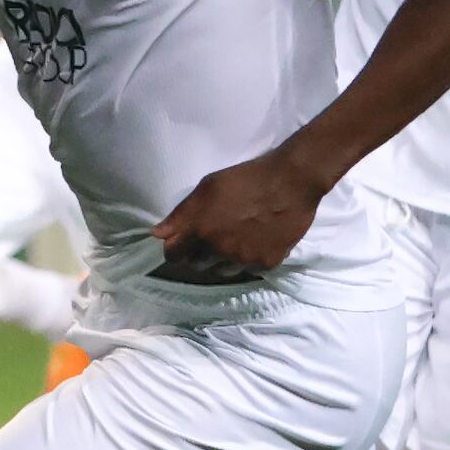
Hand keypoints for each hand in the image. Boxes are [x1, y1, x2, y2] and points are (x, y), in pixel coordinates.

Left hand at [150, 146, 327, 283]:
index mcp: (201, 229)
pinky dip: (249, 260)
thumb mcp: (208, 186)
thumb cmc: (246, 178)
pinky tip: (256, 242)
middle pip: (197, 266)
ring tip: (235, 240)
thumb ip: (181, 214)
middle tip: (213, 238)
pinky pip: (249, 270)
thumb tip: (157, 234)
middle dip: (200, 255)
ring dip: (223, 261)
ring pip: (223, 272)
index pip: (174, 255)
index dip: (176, 250)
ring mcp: (243, 260)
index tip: (182, 245)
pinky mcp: (266, 264)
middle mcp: (219, 249)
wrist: (292, 181)